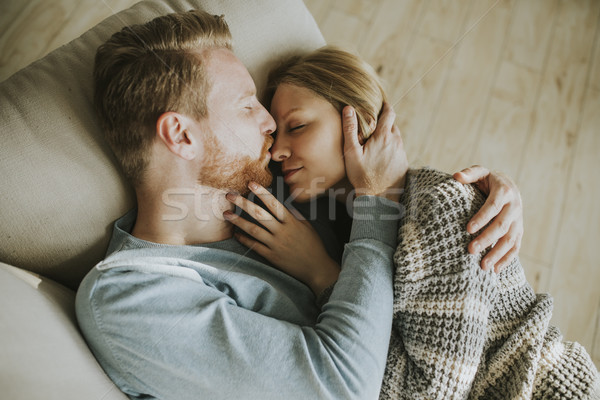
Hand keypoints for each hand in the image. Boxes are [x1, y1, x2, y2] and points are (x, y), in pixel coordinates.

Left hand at [224, 182, 339, 295]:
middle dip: (243, 203)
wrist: (316, 268)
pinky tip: (235, 234)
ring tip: (226, 214)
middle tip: (229, 195)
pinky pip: (255, 246)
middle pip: (259, 214)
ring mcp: (276, 244)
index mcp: (292, 222)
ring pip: (253, 230)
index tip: (251, 183)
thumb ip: (294, 215)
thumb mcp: (307, 226)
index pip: (274, 203)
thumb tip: (283, 205)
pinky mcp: (272, 256)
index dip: (262, 193)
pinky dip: (244, 239)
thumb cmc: (313, 245)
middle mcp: (282, 231)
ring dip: (238, 221)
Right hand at [342, 103, 407, 201]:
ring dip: (388, 138)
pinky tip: (381, 159)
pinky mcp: (404, 164)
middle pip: (393, 126)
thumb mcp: (352, 152)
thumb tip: (348, 109)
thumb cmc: (362, 176)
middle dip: (384, 124)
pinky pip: (398, 152)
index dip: (386, 107)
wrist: (379, 198)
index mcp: (384, 136)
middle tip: (374, 128)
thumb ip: (350, 129)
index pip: (389, 113)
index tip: (382, 104)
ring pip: (396, 139)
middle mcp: (396, 142)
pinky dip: (391, 151)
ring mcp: (402, 153)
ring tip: (376, 145)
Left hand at [453, 165, 523, 272]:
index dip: (482, 218)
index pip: (493, 206)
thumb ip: (469, 174)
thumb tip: (456, 176)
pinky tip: (495, 270)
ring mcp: (518, 220)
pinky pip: (516, 247)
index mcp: (504, 191)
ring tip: (483, 266)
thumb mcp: (480, 173)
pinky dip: (507, 259)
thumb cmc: (488, 181)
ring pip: (510, 239)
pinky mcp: (519, 231)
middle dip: (487, 239)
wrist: (509, 186)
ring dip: (497, 254)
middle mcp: (514, 206)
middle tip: (470, 250)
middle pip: (501, 226)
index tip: (468, 229)